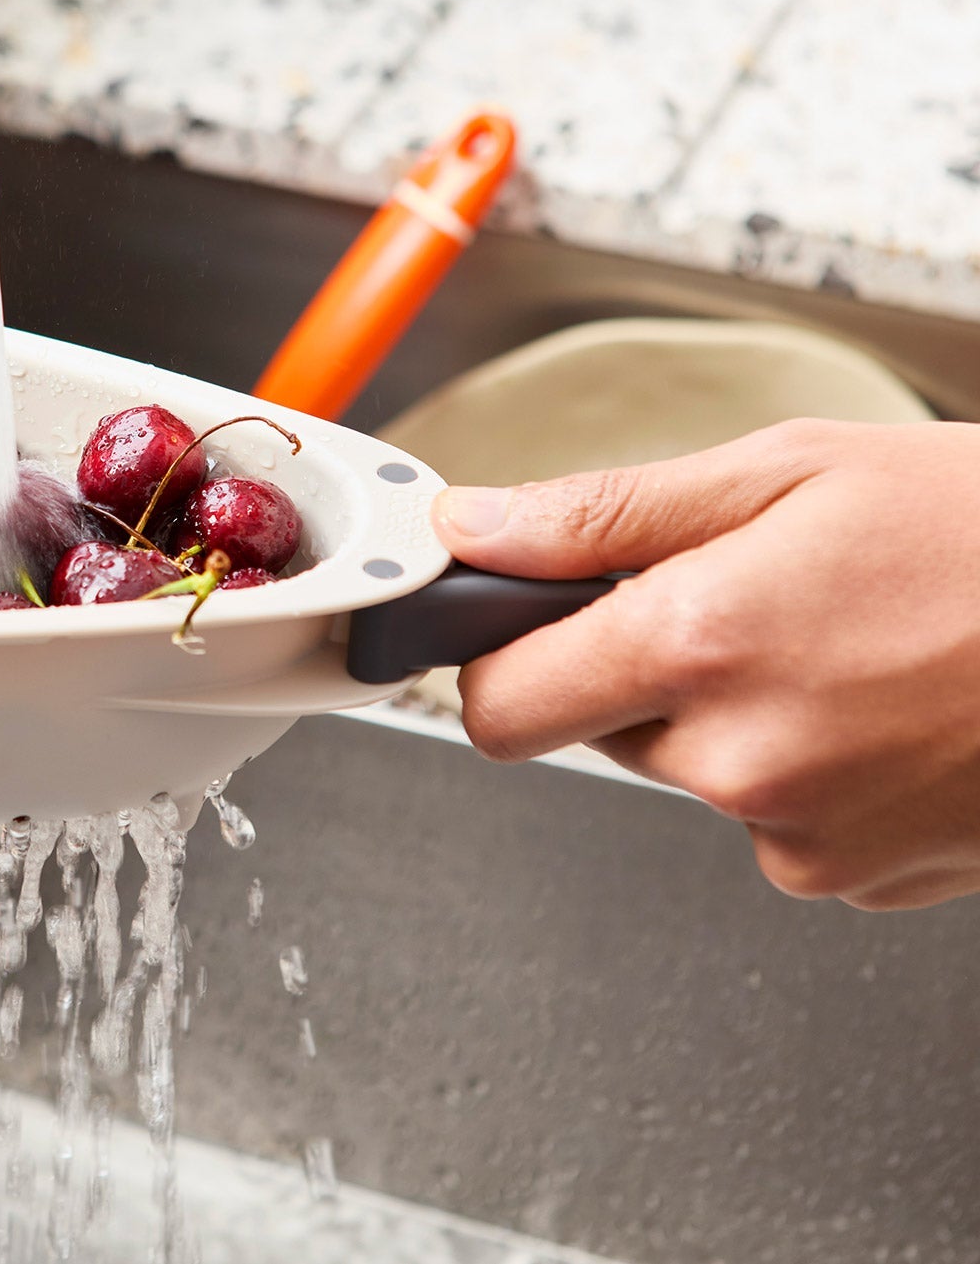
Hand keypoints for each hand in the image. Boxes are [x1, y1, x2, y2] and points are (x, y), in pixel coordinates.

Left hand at [431, 419, 979, 910]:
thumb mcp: (787, 472)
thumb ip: (602, 513)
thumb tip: (473, 530)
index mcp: (698, 645)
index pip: (496, 706)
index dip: (496, 662)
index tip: (520, 629)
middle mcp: (737, 761)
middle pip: (595, 733)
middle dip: (637, 672)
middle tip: (745, 604)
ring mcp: (799, 835)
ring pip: (692, 774)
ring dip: (730, 718)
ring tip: (838, 647)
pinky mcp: (855, 879)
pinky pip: (773, 822)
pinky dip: (801, 771)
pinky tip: (878, 710)